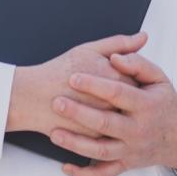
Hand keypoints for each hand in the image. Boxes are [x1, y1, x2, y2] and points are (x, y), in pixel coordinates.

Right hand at [6, 32, 146, 134]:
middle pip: (134, 100)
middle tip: (116, 92)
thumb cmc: (60, 70)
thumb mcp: (89, 50)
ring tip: (110, 105)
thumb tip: (143, 37)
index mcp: (113, 76)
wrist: (33, 97)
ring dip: (123, 113)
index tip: (124, 76)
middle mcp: (112, 101)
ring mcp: (105, 122)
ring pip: (126, 119)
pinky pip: (114, 134)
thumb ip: (119, 43)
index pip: (138, 78)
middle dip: (130, 97)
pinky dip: (112, 127)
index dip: (132, 77)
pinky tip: (103, 118)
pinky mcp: (97, 139)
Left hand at [50, 47, 176, 175]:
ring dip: (76, 144)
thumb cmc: (164, 102)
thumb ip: (138, 63)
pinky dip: (84, 174)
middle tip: (57, 102)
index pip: (118, 94)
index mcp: (147, 105)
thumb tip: (115, 57)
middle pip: (105, 123)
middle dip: (79, 113)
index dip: (95, 85)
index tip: (73, 76)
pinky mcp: (126, 164)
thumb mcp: (159, 78)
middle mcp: (139, 130)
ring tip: (54, 133)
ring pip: (101, 151)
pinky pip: (104, 174)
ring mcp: (131, 150)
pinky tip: (66, 166)